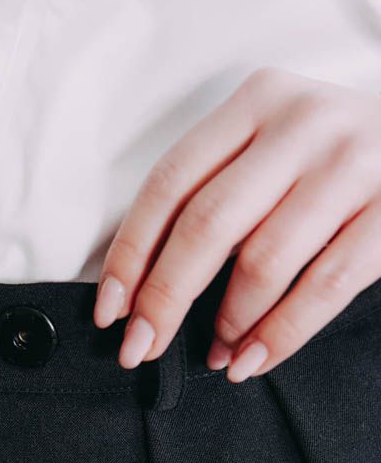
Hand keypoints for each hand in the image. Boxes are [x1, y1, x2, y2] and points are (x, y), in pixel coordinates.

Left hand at [94, 67, 380, 380]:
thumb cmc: (338, 157)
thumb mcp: (277, 146)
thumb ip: (220, 190)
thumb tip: (146, 287)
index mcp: (258, 100)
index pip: (170, 183)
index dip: (131, 254)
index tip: (110, 310)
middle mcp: (303, 123)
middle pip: (206, 224)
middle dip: (164, 299)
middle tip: (140, 348)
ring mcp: (353, 164)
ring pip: (263, 261)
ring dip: (228, 323)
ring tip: (216, 354)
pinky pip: (323, 288)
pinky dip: (279, 336)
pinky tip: (252, 361)